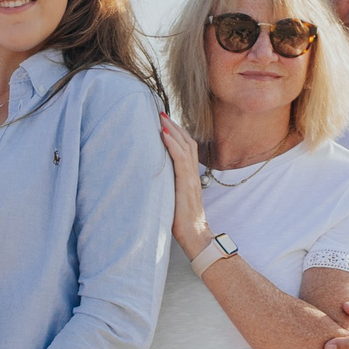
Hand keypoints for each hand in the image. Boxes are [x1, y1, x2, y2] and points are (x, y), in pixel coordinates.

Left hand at [159, 114, 211, 258]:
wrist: (195, 236)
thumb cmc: (182, 222)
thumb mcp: (173, 200)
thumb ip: (168, 187)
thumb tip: (152, 182)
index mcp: (190, 176)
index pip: (186, 148)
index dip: (177, 133)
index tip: (164, 121)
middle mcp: (192, 173)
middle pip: (187, 141)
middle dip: (174, 125)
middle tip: (160, 112)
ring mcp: (191, 178)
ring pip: (185, 146)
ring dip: (172, 130)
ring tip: (160, 117)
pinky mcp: (186, 184)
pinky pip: (181, 159)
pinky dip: (173, 145)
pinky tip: (164, 135)